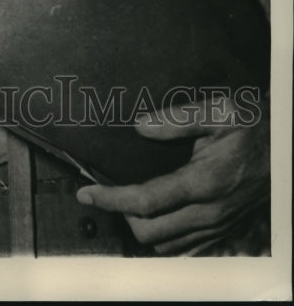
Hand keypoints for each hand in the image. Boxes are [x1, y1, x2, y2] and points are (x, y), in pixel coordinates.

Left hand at [75, 96, 269, 254]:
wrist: (286, 147)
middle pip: (149, 233)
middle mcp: (208, 212)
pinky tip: (156, 220)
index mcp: (202, 182)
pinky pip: (188, 250)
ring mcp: (218, 226)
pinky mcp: (225, 232)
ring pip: (167, 246)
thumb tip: (141, 126)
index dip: (110, 199)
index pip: (144, 201)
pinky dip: (166, 241)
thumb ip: (177, 119)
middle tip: (107, 194)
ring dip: (142, 229)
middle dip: (121, 216)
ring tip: (127, 204)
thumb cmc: (253, 125)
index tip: (86, 194)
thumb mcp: (219, 110)